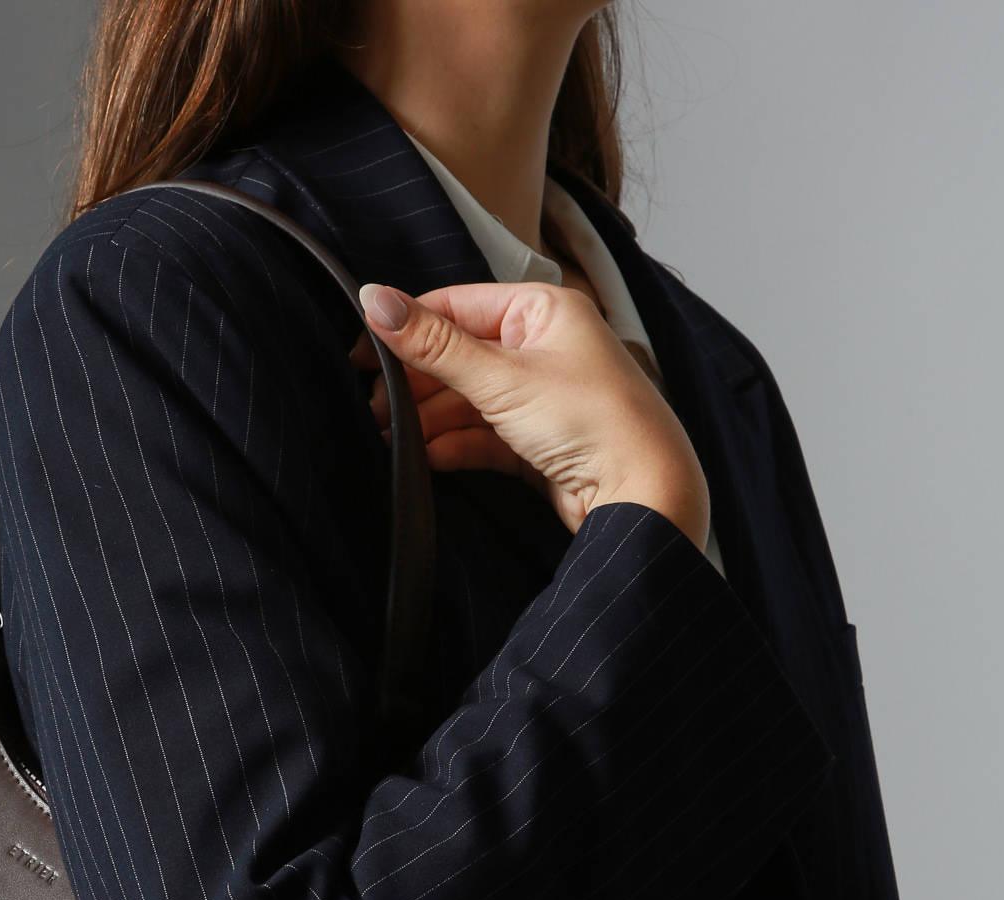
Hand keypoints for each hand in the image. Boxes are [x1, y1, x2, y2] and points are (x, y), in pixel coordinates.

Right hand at [349, 279, 709, 546]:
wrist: (642, 494)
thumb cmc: (591, 421)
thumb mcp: (501, 377)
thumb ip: (433, 344)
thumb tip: (375, 300)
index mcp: (543, 310)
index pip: (456, 306)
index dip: (406, 327)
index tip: (362, 353)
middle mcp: (544, 347)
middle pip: (458, 356)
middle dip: (415, 383)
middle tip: (374, 407)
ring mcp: (542, 396)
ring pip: (468, 400)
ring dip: (429, 420)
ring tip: (391, 439)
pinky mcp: (540, 443)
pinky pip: (485, 436)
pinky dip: (455, 445)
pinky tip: (427, 458)